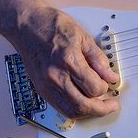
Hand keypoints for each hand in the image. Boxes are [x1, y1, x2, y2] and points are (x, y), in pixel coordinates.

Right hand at [11, 4, 120, 119]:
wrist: (26, 25)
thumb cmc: (52, 26)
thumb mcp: (82, 36)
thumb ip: (98, 58)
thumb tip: (110, 76)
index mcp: (68, 60)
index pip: (93, 87)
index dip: (106, 87)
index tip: (111, 82)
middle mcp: (55, 76)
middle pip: (82, 106)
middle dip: (101, 109)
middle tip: (110, 105)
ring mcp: (46, 85)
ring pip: (70, 111)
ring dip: (87, 112)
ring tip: (98, 106)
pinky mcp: (41, 89)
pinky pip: (60, 107)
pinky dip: (74, 109)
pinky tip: (82, 102)